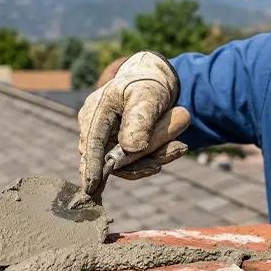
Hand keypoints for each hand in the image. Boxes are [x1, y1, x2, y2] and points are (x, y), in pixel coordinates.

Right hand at [78, 50, 186, 193]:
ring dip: (154, 158)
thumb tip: (130, 149)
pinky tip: (176, 147)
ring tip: (180, 147)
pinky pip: (136, 161)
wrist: (155, 83)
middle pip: (111, 158)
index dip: (90, 166)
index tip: (91, 187)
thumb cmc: (147, 85)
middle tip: (179, 148)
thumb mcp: (147, 96)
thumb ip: (139, 120)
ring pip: (126, 163)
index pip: (91, 142)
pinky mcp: (120, 149)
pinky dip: (157, 156)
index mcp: (96, 111)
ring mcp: (107, 140)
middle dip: (143, 159)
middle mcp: (95, 127)